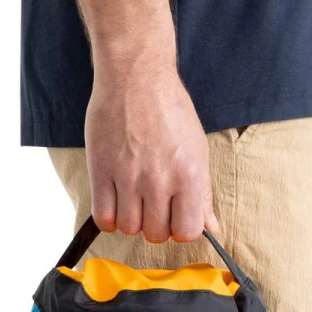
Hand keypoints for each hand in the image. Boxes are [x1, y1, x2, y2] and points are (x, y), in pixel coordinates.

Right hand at [84, 52, 216, 242]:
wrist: (136, 77)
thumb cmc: (170, 110)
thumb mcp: (197, 149)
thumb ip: (202, 193)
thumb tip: (210, 226)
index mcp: (189, 174)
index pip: (187, 231)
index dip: (181, 229)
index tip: (176, 218)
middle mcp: (159, 179)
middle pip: (156, 234)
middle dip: (155, 226)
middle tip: (153, 207)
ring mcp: (128, 176)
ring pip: (128, 228)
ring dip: (131, 221)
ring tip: (133, 201)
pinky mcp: (101, 170)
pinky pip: (103, 216)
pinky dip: (109, 218)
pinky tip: (115, 202)